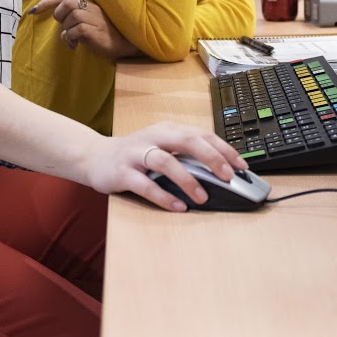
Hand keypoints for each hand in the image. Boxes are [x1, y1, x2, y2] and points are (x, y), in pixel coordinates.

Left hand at [30, 0, 137, 57]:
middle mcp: (92, 7)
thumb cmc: (103, 34)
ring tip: (73, 39)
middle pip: (67, 3)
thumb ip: (74, 16)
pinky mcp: (96, 31)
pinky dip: (71, 38)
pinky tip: (76, 45)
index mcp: (89, 3)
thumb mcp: (88, 22)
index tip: (33, 11)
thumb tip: (57, 16)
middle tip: (65, 27)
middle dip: (59, 16)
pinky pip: (76, 30)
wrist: (125, 45)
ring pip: (71, 17)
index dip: (47, 2)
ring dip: (67, 30)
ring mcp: (96, 19)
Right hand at [83, 122, 248, 211]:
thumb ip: (186, 155)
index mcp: (169, 130)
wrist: (94, 157)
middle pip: (188, 141)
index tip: (242, 166)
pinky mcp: (122, 172)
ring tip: (203, 197)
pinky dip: (163, 196)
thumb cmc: (136, 155)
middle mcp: (154, 137)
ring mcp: (137, 154)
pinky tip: (178, 206)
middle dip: (212, 158)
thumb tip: (221, 172)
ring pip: (166, 161)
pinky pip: (145, 184)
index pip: (202, 134)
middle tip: (227, 177)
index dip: (224, 149)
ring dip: (187, 179)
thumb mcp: (163, 148)